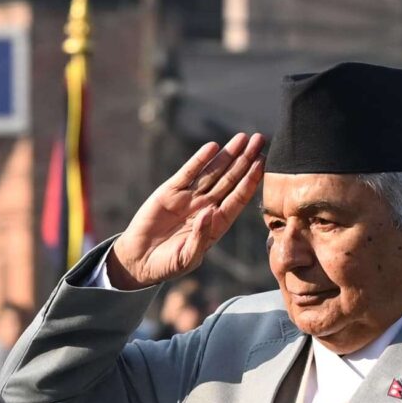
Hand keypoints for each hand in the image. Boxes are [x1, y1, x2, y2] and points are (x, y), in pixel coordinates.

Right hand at [106, 133, 268, 289]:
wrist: (139, 260)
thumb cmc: (167, 265)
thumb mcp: (187, 258)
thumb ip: (200, 237)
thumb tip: (210, 212)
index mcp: (216, 224)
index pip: (238, 198)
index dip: (250, 180)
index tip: (262, 163)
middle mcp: (206, 207)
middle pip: (230, 179)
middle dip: (245, 160)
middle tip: (260, 140)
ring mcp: (189, 197)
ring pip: (213, 172)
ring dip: (228, 155)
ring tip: (243, 138)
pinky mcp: (170, 191)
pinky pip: (188, 172)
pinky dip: (200, 160)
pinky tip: (213, 147)